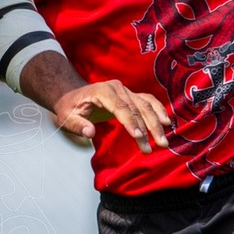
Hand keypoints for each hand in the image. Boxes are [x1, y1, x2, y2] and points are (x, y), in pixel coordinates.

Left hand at [51, 79, 170, 152]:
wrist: (73, 95)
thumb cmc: (70, 107)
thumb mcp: (66, 117)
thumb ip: (77, 125)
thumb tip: (90, 133)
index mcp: (102, 91)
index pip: (120, 107)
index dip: (131, 122)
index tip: (139, 137)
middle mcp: (117, 88)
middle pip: (136, 107)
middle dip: (149, 127)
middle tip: (157, 145)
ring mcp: (125, 90)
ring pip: (145, 105)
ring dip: (156, 122)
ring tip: (163, 141)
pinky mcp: (131, 95)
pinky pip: (147, 101)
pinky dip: (158, 110)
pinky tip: (166, 122)